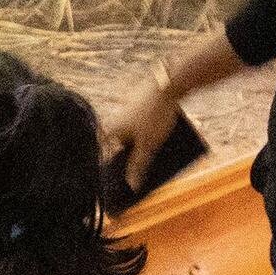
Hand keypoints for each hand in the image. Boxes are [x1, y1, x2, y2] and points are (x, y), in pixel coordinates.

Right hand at [110, 69, 183, 188]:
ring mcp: (127, 113)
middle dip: (132, 163)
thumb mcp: (148, 146)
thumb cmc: (155, 114)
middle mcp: (115, 122)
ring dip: (143, 151)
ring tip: (156, 166)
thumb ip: (138, 166)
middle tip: (141, 179)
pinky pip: (142, 127)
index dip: (113, 175)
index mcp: (110, 131)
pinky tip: (164, 147)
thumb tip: (131, 185)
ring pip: (134, 138)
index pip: (106, 159)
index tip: (120, 190)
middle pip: (122, 149)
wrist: (169, 83)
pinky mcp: (140, 107)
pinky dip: (149, 137)